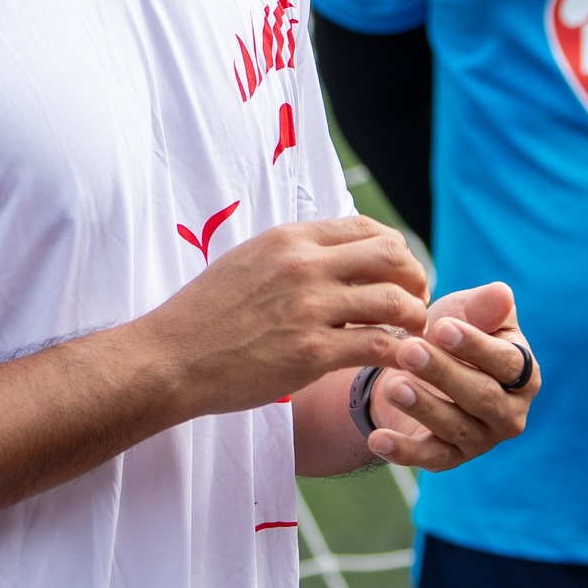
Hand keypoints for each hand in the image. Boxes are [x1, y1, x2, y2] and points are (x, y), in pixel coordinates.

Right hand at [144, 216, 427, 416]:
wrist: (172, 357)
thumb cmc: (207, 314)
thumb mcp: (250, 259)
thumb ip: (294, 254)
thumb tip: (335, 255)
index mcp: (290, 238)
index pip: (367, 228)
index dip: (396, 249)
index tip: (399, 273)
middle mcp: (304, 266)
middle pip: (392, 256)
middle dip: (416, 277)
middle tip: (416, 301)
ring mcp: (310, 309)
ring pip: (395, 301)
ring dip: (414, 317)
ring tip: (411, 333)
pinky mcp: (311, 353)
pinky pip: (378, 345)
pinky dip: (397, 352)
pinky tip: (395, 359)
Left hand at [366, 281, 535, 470]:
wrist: (416, 366)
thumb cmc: (448, 334)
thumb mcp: (463, 313)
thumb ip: (482, 306)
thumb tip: (502, 293)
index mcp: (523, 372)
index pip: (506, 362)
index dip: (475, 346)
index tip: (440, 327)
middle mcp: (510, 411)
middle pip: (481, 396)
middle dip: (444, 373)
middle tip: (409, 351)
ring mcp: (482, 439)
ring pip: (455, 426)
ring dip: (423, 406)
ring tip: (393, 386)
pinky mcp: (451, 458)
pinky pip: (430, 459)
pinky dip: (404, 452)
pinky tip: (378, 439)